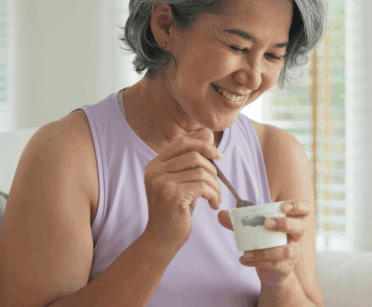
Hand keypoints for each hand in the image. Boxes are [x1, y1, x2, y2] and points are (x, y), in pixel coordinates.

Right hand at [143, 135, 222, 250]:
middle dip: (212, 170)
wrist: (161, 240)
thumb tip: (208, 132)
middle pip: (195, 157)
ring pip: (202, 173)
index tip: (218, 156)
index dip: (203, 145)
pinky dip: (213, 194)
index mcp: (154, 165)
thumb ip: (192, 160)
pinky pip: (203, 186)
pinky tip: (213, 204)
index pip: (182, 143)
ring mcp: (161, 183)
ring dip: (215, 186)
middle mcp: (154, 171)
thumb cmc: (174, 211)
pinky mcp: (172, 196)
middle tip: (216, 186)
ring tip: (215, 198)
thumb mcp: (183, 182)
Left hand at [217, 199, 311, 286]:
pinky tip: (244, 259)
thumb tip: (221, 214)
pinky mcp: (286, 267)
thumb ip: (238, 221)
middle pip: (301, 227)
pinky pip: (275, 265)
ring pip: (287, 250)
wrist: (271, 270)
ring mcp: (293, 253)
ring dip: (266, 251)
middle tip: (267, 224)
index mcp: (291, 220)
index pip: (305, 209)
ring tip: (247, 251)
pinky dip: (258, 262)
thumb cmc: (265, 242)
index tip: (283, 207)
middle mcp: (296, 236)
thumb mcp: (253, 229)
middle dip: (285, 224)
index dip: (298, 206)